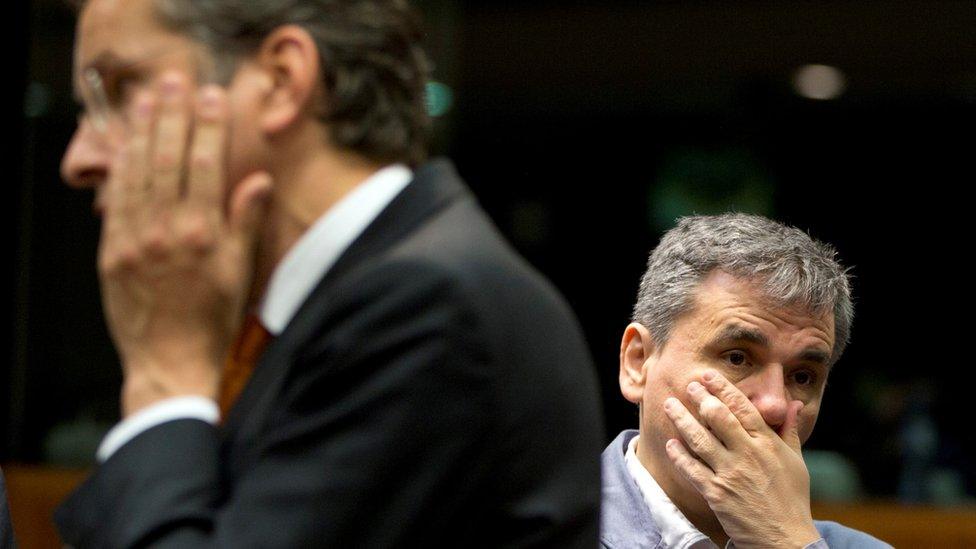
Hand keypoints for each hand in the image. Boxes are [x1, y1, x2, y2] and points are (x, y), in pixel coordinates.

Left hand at [98, 72, 271, 415]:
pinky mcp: (111, 252)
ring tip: (147, 99)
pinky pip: (116, 200)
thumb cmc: (212, 320)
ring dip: (143, 131)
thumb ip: (245, 222)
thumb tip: (258, 180)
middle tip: (175, 81)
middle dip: (173, 115)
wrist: (169, 362)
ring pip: (138, 172)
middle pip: (168, 159)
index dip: (209, 126)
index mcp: (202, 234)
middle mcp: (166, 231)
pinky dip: (121, 167)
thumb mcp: (240, 273)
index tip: (212, 96)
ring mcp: (134, 240)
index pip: (205, 165)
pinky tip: (126, 144)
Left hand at [663, 371, 820, 548]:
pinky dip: (679, 455)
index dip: (723, 389)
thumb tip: (794, 404)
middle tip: (688, 385)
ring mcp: (730, 474)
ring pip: (700, 440)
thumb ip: (790, 430)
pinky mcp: (716, 494)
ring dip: (682, 420)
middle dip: (700, 398)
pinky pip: (692, 469)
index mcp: (767, 444)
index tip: (709, 376)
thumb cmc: (792, 499)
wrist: (785, 538)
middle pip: (718, 418)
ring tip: (670, 405)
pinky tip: (669, 443)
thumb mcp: (796, 462)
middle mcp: (747, 455)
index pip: (743, 408)